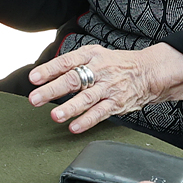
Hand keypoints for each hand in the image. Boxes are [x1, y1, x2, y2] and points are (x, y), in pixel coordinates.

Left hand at [30, 43, 182, 133]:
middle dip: (52, 89)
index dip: (49, 70)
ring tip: (55, 116)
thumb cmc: (117, 64)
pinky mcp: (116, 103)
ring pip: (86, 98)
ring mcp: (108, 88)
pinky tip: (74, 127)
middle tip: (35, 98)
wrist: (148, 71)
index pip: (66, 62)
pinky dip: (86, 121)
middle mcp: (98, 71)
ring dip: (69, 108)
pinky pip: (100, 113)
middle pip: (73, 80)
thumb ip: (74, 63)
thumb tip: (48, 73)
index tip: (33, 78)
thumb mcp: (96, 54)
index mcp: (91, 56)